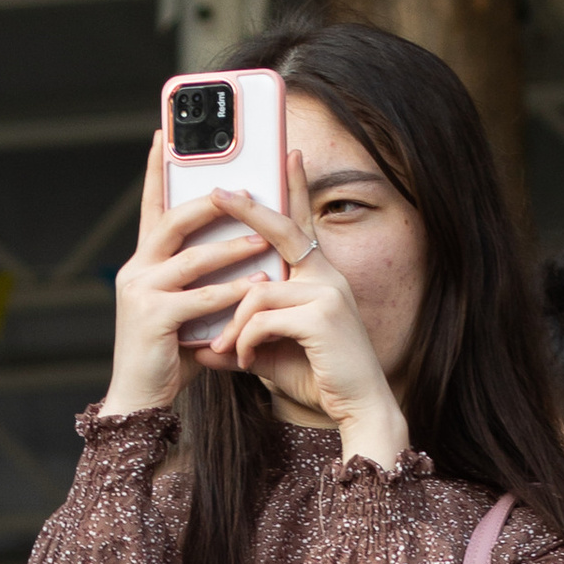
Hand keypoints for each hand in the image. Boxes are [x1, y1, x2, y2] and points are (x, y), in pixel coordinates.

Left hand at [105, 140, 407, 463]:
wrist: (359, 409)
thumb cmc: (320, 380)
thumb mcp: (273, 355)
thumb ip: (243, 341)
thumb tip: (204, 346)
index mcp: (320, 277)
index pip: (302, 224)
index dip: (295, 189)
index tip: (287, 154)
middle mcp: (327, 276)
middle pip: (280, 231)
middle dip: (248, 210)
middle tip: (217, 191)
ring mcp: (327, 293)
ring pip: (258, 290)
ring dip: (233, 323)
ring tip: (225, 350)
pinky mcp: (321, 316)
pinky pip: (263, 317)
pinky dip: (247, 341)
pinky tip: (246, 362)